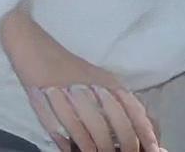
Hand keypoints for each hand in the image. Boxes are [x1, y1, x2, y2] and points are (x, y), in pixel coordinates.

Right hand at [0, 7, 162, 151]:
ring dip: (98, 147)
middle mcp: (91, 85)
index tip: (152, 149)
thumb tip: (148, 131)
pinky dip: (71, 141)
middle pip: (115, 121)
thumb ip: (121, 102)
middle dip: (124, 145)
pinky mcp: (46, 96)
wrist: (32, 44)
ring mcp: (68, 90)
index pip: (133, 109)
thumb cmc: (68, 68)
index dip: (145, 132)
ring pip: (91, 125)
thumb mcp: (99, 79)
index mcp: (106, 81)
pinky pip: (62, 123)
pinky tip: (73, 149)